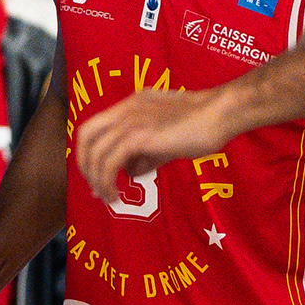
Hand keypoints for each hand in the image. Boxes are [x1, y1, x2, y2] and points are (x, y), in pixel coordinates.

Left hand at [74, 83, 235, 204]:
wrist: (220, 113)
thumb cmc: (202, 125)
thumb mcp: (166, 139)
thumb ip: (146, 153)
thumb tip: (130, 173)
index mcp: (130, 106)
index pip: (94, 126)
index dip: (89, 153)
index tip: (97, 177)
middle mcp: (125, 110)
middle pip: (85, 136)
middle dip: (85, 166)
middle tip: (97, 189)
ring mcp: (130, 121)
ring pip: (95, 152)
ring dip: (97, 180)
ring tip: (109, 198)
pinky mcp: (139, 137)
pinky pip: (110, 162)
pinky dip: (108, 182)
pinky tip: (119, 196)